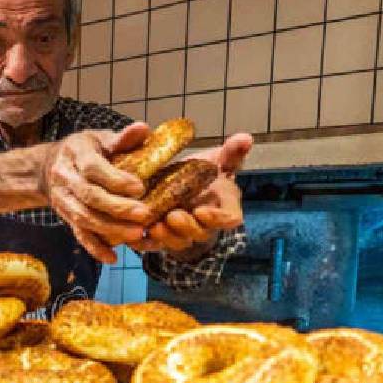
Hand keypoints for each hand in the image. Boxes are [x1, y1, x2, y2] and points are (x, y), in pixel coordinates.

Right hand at [42, 123, 153, 263]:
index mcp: (76, 154)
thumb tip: (143, 129)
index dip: (116, 180)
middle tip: (145, 214)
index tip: (140, 187)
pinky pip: (79, 234)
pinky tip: (113, 258)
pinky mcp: (65, 217)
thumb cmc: (84, 151)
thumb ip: (122, 138)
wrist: (49, 167)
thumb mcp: (100, 138)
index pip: (94, 169)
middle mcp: (65, 178)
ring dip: (111, 229)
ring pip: (84, 218)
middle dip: (118, 208)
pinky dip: (95, 248)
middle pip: (90, 197)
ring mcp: (63, 200)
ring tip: (137, 234)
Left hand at [131, 133, 251, 256]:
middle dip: (186, 227)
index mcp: (224, 208)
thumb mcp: (219, 162)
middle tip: (173, 216)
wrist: (183, 186)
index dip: (218, 218)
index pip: (229, 219)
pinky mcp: (163, 237)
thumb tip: (246, 137)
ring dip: (166, 236)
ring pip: (177, 241)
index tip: (202, 211)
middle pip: (200, 233)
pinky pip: (155, 244)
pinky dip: (145, 241)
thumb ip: (232, 153)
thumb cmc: (205, 175)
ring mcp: (184, 234)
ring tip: (153, 226)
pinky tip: (136, 233)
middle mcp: (205, 225)